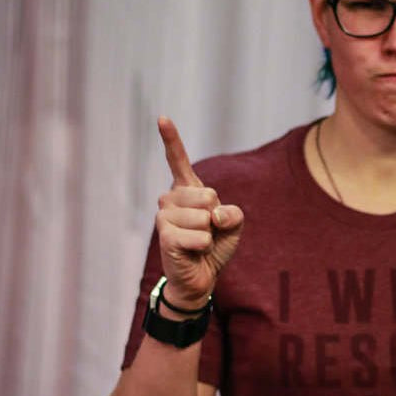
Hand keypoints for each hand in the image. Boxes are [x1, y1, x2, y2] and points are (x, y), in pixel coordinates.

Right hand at [155, 117, 242, 307]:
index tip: (162, 118)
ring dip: (210, 235)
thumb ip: (233, 213)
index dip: (171, 139)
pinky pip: (201, 236)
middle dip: (217, 216)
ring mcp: (164, 216)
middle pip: (209, 195)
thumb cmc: (215, 246)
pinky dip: (205, 246)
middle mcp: (170, 198)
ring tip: (199, 243)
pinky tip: (193, 252)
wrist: (201, 277)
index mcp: (186, 190)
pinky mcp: (165, 236)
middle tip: (207, 232)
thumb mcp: (233, 225)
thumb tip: (214, 216)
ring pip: (205, 217)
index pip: (178, 160)